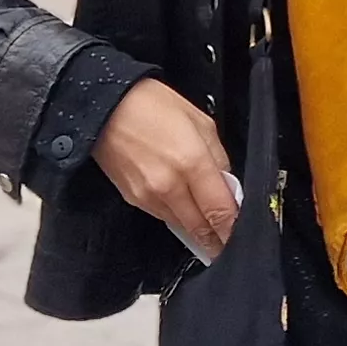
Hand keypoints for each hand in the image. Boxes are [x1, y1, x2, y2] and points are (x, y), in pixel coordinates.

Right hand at [92, 79, 236, 255]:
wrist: (104, 109)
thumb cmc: (150, 106)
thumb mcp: (200, 121)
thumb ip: (218, 157)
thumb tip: (227, 183)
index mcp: (192, 162)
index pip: (221, 212)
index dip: (234, 230)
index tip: (242, 235)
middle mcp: (170, 186)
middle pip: (201, 228)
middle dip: (218, 238)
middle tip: (229, 240)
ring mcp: (149, 196)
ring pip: (183, 226)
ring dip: (198, 228)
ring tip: (210, 223)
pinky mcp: (134, 200)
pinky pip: (164, 216)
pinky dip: (178, 216)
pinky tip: (185, 207)